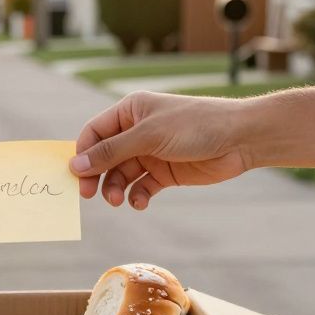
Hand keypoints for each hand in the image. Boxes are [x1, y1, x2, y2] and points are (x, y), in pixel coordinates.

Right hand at [69, 91, 251, 208]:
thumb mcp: (148, 136)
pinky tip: (139, 202)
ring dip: (116, 189)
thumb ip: (112, 151)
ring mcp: (151, 153)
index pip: (95, 133)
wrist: (239, 139)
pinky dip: (136, 196)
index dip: (84, 153)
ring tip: (119, 200)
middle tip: (90, 195)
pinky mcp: (165, 173)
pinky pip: (141, 187)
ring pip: (121, 175)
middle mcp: (137, 131)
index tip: (76, 175)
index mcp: (130, 111)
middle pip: (105, 157)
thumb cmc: (194, 126)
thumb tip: (76, 165)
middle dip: (97, 176)